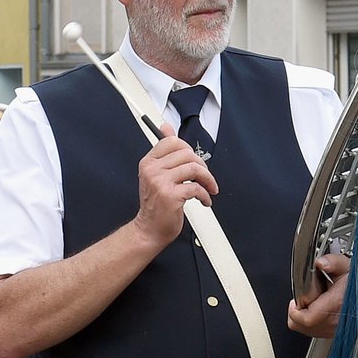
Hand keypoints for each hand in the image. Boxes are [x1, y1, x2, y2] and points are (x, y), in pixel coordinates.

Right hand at [130, 126, 218, 250]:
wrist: (149, 230)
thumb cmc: (155, 205)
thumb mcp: (155, 175)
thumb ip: (164, 152)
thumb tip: (166, 127)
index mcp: (148, 162)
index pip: (171, 141)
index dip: (188, 149)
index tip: (194, 160)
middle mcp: (152, 170)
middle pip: (186, 153)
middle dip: (202, 165)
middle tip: (204, 176)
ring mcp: (160, 182)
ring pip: (194, 168)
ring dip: (207, 180)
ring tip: (208, 188)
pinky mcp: (171, 196)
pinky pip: (196, 187)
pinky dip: (205, 195)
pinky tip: (204, 200)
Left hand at [287, 253, 350, 337]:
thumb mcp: (348, 267)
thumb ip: (333, 262)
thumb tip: (321, 263)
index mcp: (337, 303)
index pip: (306, 319)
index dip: (295, 311)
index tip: (295, 301)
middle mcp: (336, 321)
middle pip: (302, 326)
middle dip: (298, 310)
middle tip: (305, 298)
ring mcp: (336, 330)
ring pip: (307, 331)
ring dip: (304, 317)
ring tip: (314, 303)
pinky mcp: (336, 334)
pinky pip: (315, 333)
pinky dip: (312, 323)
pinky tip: (318, 310)